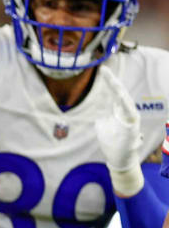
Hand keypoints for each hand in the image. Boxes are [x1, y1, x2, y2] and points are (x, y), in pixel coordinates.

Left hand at [95, 66, 144, 197]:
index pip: (113, 92)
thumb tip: (94, 102)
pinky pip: (130, 117)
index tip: (102, 70)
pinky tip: (122, 100)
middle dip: (112, 82)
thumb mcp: (102, 123)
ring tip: (112, 82)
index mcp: (117, 109)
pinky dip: (127, 109)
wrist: (119, 158)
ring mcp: (130, 120)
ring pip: (125, 102)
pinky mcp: (133, 129)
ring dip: (119, 92)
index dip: (108, 81)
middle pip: (119, 93)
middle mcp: (125, 112)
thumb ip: (100, 112)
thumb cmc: (112, 140)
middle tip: (105, 71)